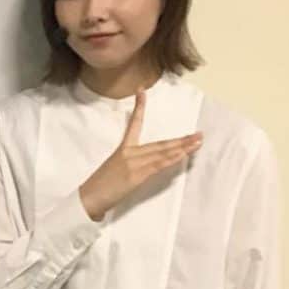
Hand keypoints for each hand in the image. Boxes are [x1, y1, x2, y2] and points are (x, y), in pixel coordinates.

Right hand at [79, 88, 202, 220]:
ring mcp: (134, 163)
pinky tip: (184, 154)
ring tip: (197, 143)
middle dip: (181, 139)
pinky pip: (158, 164)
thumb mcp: (113, 169)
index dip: (139, 107)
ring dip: (183, 148)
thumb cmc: (99, 186)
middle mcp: (129, 153)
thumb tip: (145, 165)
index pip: (134, 124)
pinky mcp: (137, 175)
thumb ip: (130, 164)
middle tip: (198, 134)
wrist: (89, 197)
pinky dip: (172, 159)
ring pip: (163, 153)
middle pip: (160, 144)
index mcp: (122, 149)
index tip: (142, 91)